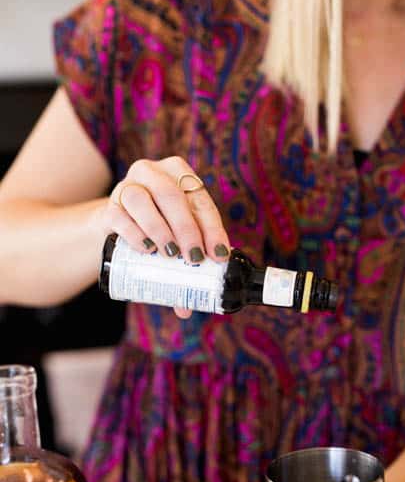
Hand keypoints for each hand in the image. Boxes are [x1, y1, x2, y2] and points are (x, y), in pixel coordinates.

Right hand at [93, 156, 229, 318]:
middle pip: (171, 195)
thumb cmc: (158, 226)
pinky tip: (145, 248)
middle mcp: (152, 173)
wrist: (116, 222)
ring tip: (168, 253)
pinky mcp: (108, 205)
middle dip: (186, 228)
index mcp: (178, 173)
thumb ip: (186, 262)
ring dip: (158, 228)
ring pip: (141, 200)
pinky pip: (118, 216)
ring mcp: (127, 186)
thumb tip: (186, 308)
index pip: (200, 200)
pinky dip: (133, 233)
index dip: (212, 228)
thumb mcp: (176, 235)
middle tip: (193, 257)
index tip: (218, 255)